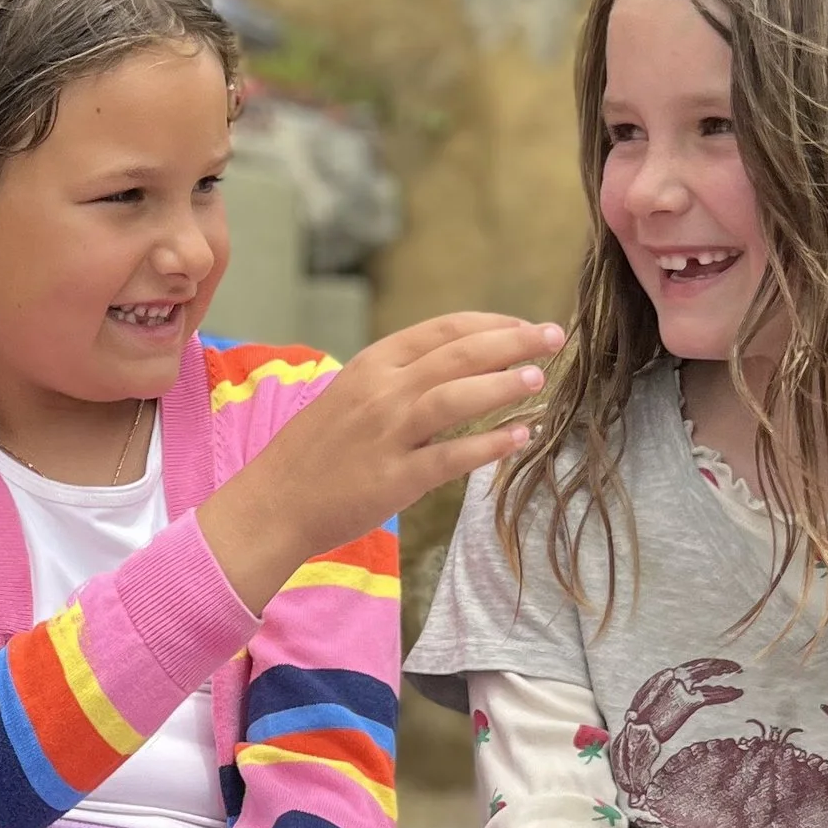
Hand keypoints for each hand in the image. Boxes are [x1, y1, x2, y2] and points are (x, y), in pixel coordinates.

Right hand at [196, 309, 563, 614]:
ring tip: (538, 380)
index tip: (525, 326)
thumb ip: (398, 379)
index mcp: (372, 364)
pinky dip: (490, 446)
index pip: (444, 330)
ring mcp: (387, 434)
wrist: (273, 503)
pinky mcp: (395, 479)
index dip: (492, 324)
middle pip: (459, 353)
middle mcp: (381, 391)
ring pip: (457, 396)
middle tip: (554, 338)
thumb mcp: (350, 396)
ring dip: (503, 385)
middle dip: (513, 341)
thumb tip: (455, 367)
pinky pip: (452, 457)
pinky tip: (520, 438)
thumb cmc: (314, 452)